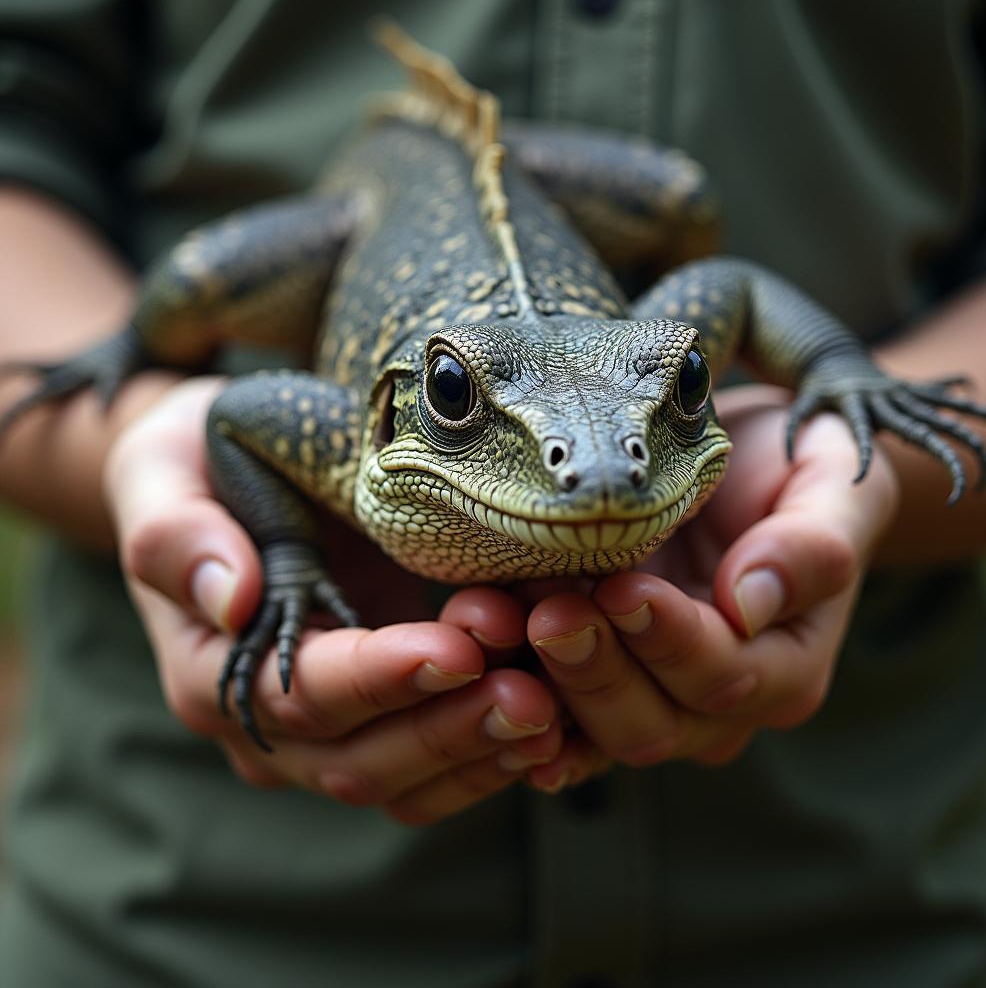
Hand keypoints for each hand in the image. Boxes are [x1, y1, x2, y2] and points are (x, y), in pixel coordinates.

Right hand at [103, 378, 560, 823]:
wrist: (223, 482)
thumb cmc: (192, 470)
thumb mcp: (163, 477)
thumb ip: (180, 537)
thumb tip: (231, 598)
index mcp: (213, 671)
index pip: (299, 696)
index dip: (379, 679)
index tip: (456, 646)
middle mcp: (268, 724)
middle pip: (359, 760)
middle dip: (448, 728)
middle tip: (532, 692)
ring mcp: (326, 734)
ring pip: (404, 782)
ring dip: (480, 752)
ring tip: (555, 710)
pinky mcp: (379, 721)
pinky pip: (433, 771)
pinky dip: (491, 757)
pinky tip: (554, 727)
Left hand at [440, 385, 899, 790]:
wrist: (756, 465)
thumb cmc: (802, 470)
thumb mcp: (835, 487)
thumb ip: (811, 547)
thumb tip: (753, 601)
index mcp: (785, 665)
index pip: (725, 677)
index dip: (671, 641)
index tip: (623, 588)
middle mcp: (717, 701)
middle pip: (651, 724)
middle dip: (595, 671)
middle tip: (551, 611)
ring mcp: (654, 698)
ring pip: (591, 729)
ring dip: (540, 686)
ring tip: (495, 621)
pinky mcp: (600, 677)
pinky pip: (554, 713)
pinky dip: (515, 698)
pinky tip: (478, 663)